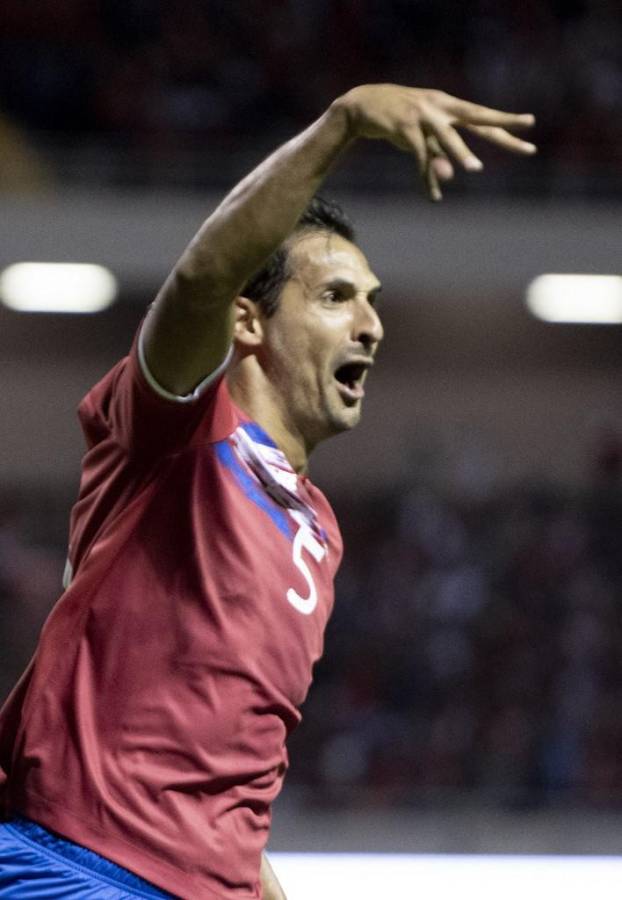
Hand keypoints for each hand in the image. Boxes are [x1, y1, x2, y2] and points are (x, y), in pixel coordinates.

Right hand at [335, 84, 535, 200]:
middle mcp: (440, 106)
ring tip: (475, 169)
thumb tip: (448, 179)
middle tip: (525, 136)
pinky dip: (426, 176)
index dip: (505, 121)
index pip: (481, 115)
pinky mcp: (404, 125)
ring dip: (460, 153)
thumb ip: (436, 158)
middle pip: (476, 116)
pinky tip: (434, 196)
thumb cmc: (396, 122)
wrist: (361, 106)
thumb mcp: (419, 141)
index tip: (530, 123)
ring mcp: (423, 113)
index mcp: (448, 105)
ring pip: (447, 136)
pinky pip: (419, 154)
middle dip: (502, 125)